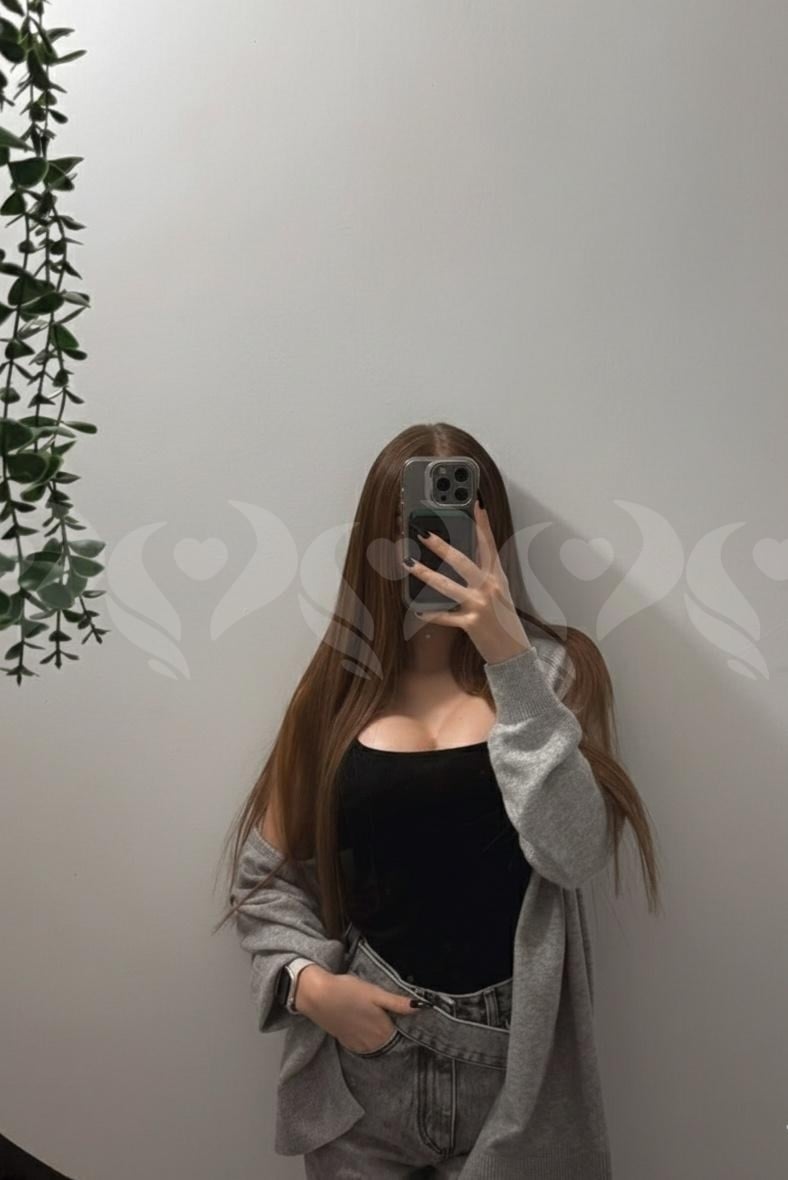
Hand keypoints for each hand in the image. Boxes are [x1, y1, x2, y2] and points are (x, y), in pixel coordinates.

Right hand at [296, 968, 422, 1053]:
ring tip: (377, 1019)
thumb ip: (398, 1003)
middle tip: (391, 1015)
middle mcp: (372, 1044)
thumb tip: (422, 1007)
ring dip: (379, 1036)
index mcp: (383, 1031)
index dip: (406, 1026)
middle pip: (389, 1041)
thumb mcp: (376, 993)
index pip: (403, 1035)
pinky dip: (367, 1037)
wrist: (317, 996)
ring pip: (376, 1044)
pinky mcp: (346, 1042)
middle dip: (393, 1031)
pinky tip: (364, 1023)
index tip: (407, 1017)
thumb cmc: (348, 991)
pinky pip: (363, 1044)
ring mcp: (358, 1045)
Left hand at [402, 498, 531, 664]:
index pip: (489, 544)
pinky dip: (430, 614)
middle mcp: (490, 587)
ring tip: (407, 563)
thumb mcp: (499, 593)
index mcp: (497, 576)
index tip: (475, 504)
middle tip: (422, 532)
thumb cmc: (504, 620)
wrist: (514, 651)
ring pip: (447, 586)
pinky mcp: (471, 623)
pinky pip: (445, 617)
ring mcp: (480, 605)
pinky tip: (417, 609)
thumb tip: (459, 559)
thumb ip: (484, 575)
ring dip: (424, 573)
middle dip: (440, 545)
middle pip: (462, 561)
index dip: (483, 524)